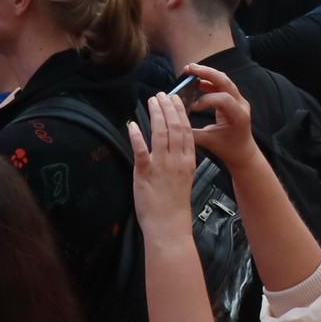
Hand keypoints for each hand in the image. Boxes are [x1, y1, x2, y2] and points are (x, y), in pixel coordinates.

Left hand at [129, 92, 201, 226]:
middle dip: (167, 107)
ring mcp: (161, 165)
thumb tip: (174, 148)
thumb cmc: (176, 206)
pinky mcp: (145, 173)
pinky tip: (132, 124)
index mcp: (188, 161)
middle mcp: (176, 160)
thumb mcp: (185, 179)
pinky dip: (136, 136)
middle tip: (161, 94)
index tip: (175, 99)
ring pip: (160, 133)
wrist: (169, 226)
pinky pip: (140, 150)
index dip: (180, 112)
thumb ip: (180, 162)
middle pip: (174, 126)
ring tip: (151, 101)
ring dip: (155, 114)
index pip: (186, 130)